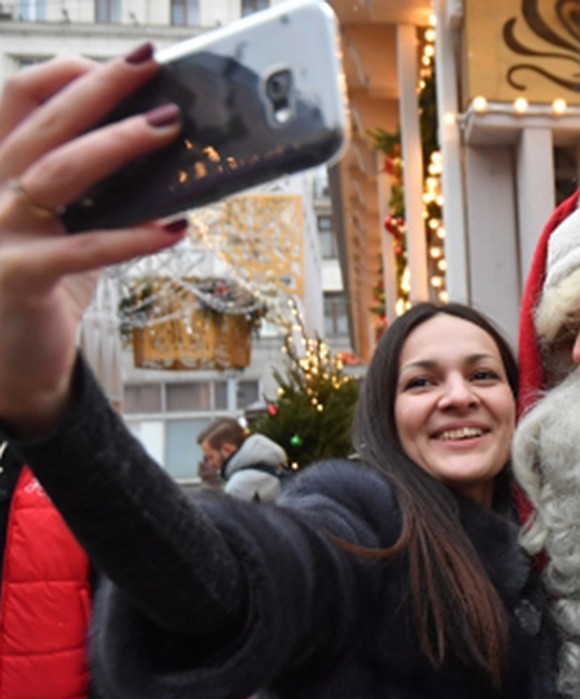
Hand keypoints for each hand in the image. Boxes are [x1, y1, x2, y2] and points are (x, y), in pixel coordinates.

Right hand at [0, 49, 187, 436]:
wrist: (8, 363)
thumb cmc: (41, 283)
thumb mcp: (63, 224)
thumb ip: (94, 190)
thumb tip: (164, 157)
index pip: (17, 98)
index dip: (64, 74)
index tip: (118, 65)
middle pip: (44, 123)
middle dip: (100, 89)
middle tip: (151, 68)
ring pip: (58, 172)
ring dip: (117, 144)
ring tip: (168, 127)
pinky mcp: (17, 277)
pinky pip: (82, 249)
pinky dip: (131, 237)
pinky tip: (175, 228)